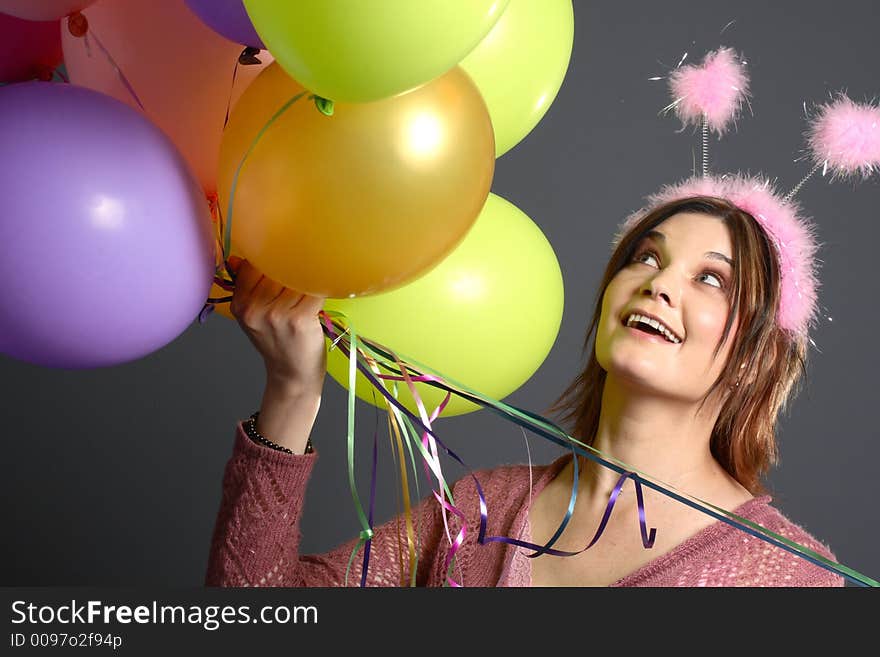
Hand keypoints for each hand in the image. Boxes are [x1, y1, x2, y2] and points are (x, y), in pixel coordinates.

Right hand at [227, 256, 326, 395]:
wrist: (292, 374)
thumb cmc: (277, 342)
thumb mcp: (253, 316)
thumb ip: (246, 288)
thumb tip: (239, 258)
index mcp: (240, 305)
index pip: (254, 265)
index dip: (271, 258)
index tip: (285, 257)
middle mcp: (254, 310)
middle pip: (276, 269)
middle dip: (293, 266)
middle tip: (306, 266)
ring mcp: (276, 315)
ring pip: (297, 278)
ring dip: (309, 276)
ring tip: (316, 278)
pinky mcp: (299, 320)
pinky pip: (313, 291)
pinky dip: (322, 287)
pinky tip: (327, 287)